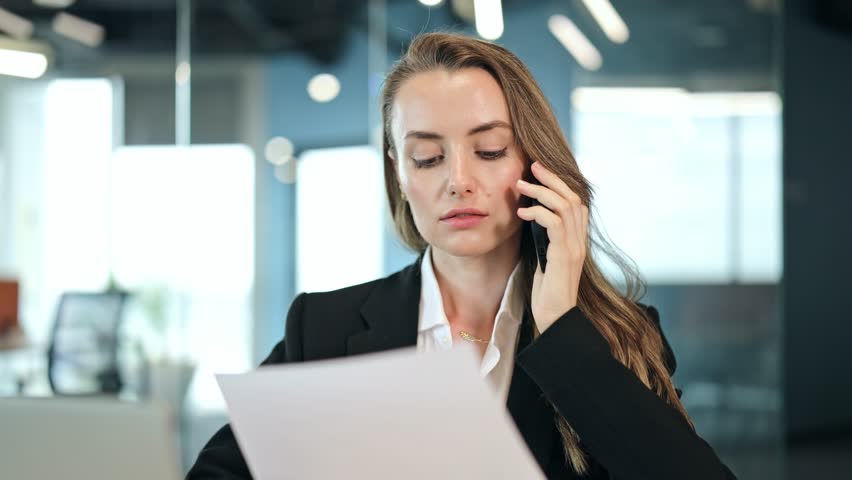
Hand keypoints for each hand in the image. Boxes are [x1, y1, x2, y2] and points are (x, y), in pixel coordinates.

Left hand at [516, 161, 588, 332]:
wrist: (555, 318)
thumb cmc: (546, 293)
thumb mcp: (545, 259)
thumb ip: (544, 240)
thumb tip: (532, 219)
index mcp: (576, 240)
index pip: (575, 202)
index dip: (559, 184)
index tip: (539, 172)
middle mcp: (579, 241)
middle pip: (572, 197)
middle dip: (552, 178)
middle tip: (532, 166)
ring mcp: (574, 248)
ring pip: (565, 206)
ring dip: (542, 191)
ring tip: (521, 185)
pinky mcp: (564, 256)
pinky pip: (555, 223)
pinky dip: (538, 213)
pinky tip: (523, 213)